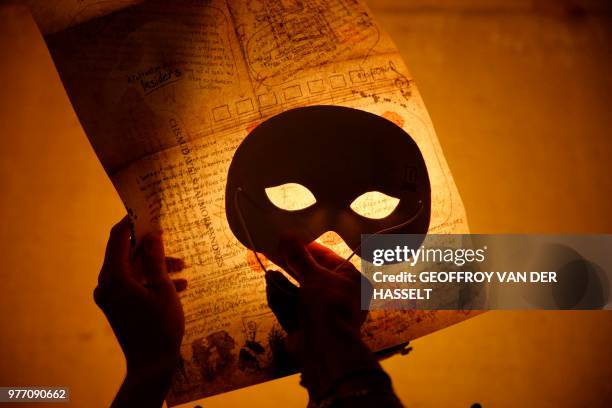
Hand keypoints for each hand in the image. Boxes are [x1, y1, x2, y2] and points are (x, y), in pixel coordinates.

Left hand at [94, 217, 186, 407]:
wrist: (152, 364)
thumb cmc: (160, 326)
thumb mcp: (163, 288)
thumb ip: (155, 259)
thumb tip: (151, 234)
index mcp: (114, 277)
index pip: (117, 238)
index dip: (132, 222)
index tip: (148, 213)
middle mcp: (106, 284)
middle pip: (126, 254)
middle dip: (151, 247)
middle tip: (171, 239)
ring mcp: (110, 296)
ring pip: (133, 269)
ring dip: (155, 265)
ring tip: (183, 267)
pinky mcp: (117, 306)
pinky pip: (133, 284)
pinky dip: (151, 280)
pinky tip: (177, 284)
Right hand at [265, 238, 376, 399]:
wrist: (326, 350)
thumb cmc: (329, 307)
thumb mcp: (314, 276)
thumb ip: (299, 257)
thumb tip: (288, 236)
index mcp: (351, 280)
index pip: (326, 257)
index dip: (305, 247)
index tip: (288, 239)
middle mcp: (340, 295)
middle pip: (311, 274)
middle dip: (291, 263)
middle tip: (273, 249)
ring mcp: (324, 312)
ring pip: (300, 290)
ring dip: (284, 279)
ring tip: (269, 268)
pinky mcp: (310, 324)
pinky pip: (294, 306)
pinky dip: (282, 295)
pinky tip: (271, 283)